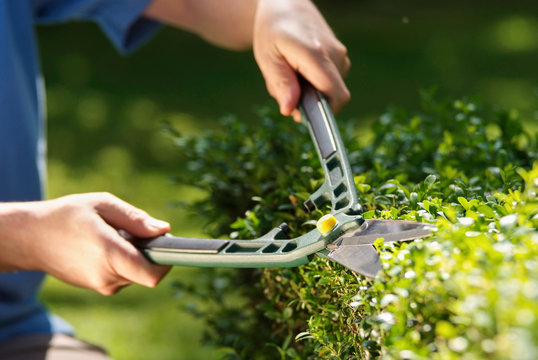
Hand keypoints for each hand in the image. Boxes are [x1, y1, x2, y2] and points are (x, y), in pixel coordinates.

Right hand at [0, 193, 170, 294]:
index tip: (168, 245)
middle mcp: (107, 276)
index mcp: (110, 254)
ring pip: (135, 273)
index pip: (152, 274)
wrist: (30, 237)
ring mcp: (100, 285)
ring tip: (113, 236)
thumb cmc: (67, 215)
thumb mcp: (103, 205)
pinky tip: (104, 245)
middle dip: (150, 253)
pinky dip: (122, 261)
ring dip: (135, 256)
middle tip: (134, 230)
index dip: (167, 262)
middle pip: (147, 272)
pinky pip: (122, 275)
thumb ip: (136, 219)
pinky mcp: (96, 287)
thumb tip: (164, 230)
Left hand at [253, 0, 350, 120]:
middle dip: (311, 103)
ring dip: (311, 92)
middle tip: (287, 90)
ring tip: (291, 75)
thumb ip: (281, 84)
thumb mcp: (268, 58)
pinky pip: (331, 81)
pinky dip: (315, 84)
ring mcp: (340, 54)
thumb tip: (290, 110)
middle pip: (333, 97)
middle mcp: (334, 54)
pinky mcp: (341, 56)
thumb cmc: (272, 31)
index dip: (325, 113)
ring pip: (331, 90)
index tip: (304, 115)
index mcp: (315, 54)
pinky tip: (300, 71)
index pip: (336, 95)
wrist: (286, 6)